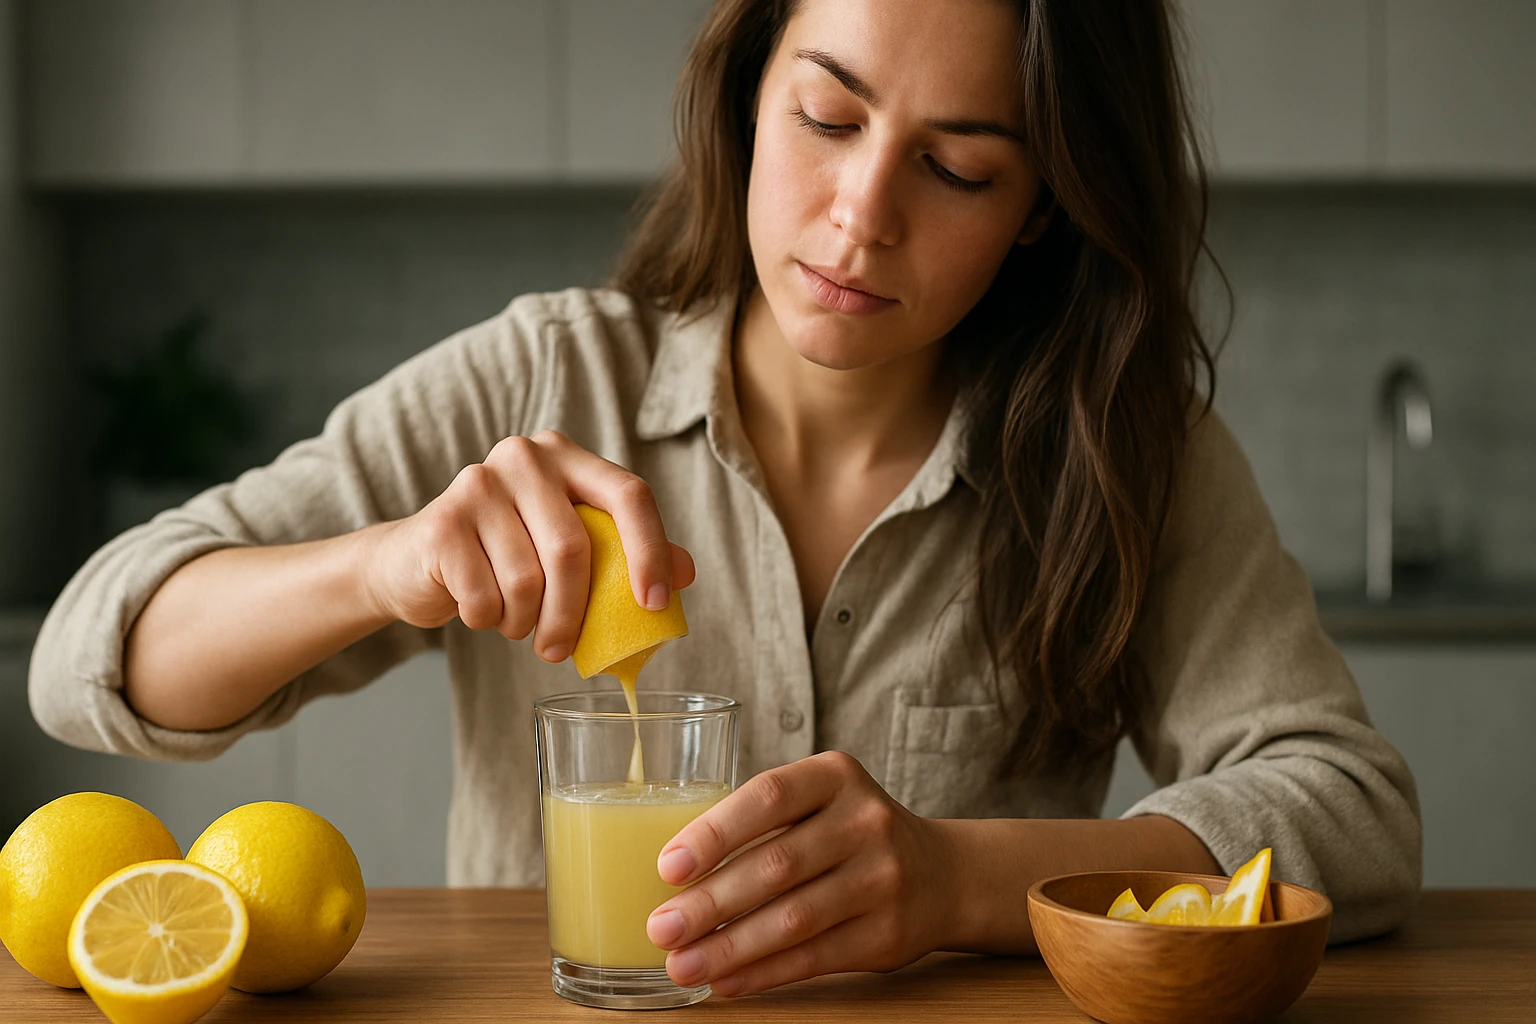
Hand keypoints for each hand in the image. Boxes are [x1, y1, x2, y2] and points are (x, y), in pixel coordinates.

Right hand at [362, 430, 694, 659]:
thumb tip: (687, 574)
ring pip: (527, 580)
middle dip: (573, 615)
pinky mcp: (442, 521)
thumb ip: (626, 554)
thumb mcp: (569, 548)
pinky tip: (481, 610)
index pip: (629, 494)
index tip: (656, 604)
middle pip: (573, 549)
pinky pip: (484, 596)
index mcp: (568, 457)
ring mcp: (478, 483)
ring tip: (515, 622)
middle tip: (562, 651)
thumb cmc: (506, 555)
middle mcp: (525, 456)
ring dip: (525, 623)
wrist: (415, 561)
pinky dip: (488, 620)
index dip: (650, 551)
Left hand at [644, 751, 956, 996]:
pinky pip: (814, 958)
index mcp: (835, 776)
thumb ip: (761, 822)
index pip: (768, 796)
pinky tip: (726, 981)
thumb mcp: (819, 802)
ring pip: (793, 920)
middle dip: (710, 903)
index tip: (668, 867)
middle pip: (775, 865)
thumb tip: (674, 879)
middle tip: (661, 928)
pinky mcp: (889, 933)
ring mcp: (883, 878)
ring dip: (729, 948)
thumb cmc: (849, 833)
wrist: (942, 874)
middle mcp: (865, 821)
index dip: (714, 832)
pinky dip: (763, 973)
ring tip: (681, 964)